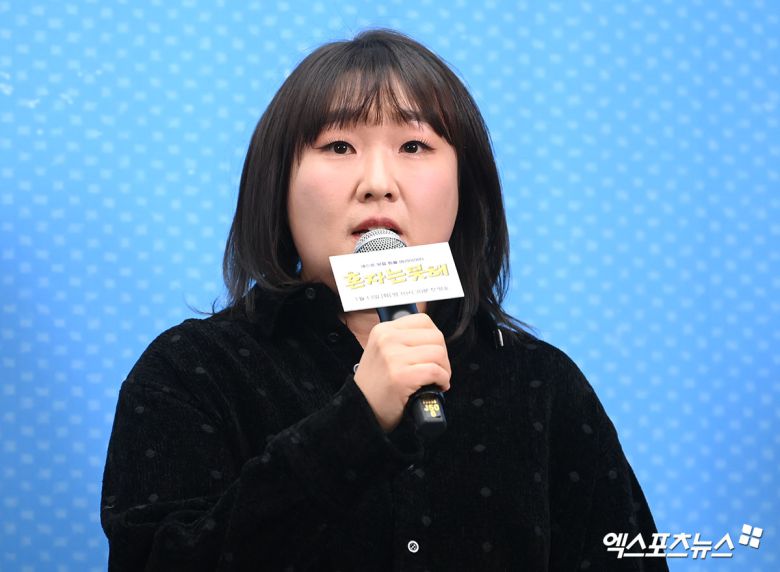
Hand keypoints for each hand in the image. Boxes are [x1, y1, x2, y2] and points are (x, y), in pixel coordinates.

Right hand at [353, 313, 450, 431]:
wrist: (361, 408)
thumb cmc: (377, 383)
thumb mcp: (382, 351)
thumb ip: (404, 340)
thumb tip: (434, 340)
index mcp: (383, 330)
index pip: (424, 321)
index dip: (434, 339)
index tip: (432, 353)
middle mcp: (387, 339)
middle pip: (435, 337)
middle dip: (442, 356)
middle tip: (437, 370)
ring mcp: (393, 357)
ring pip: (438, 353)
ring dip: (444, 369)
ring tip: (437, 379)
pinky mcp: (401, 376)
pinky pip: (435, 371)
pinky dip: (442, 380)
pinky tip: (437, 386)